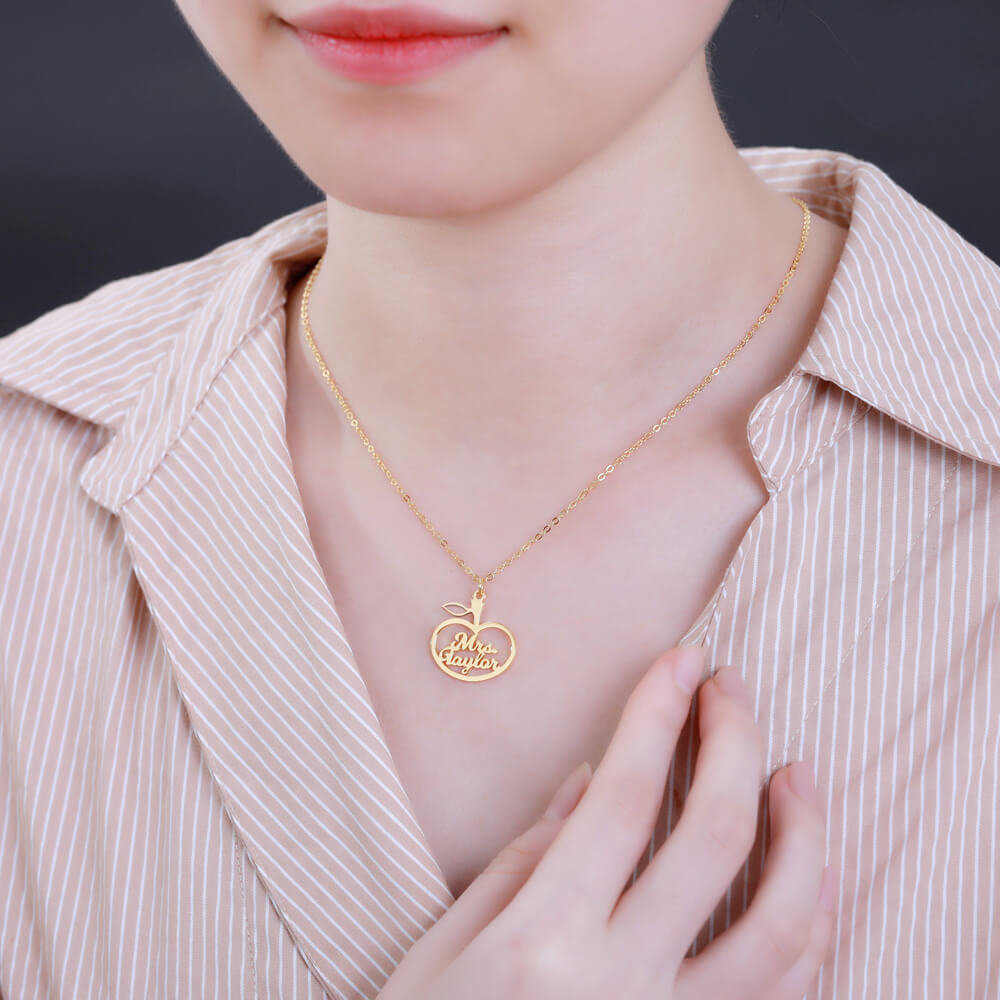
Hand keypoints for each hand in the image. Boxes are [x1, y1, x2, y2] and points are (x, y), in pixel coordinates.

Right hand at [377, 646, 836, 999]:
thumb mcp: (446, 951)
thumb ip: (522, 861)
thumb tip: (587, 783)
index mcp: (546, 940)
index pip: (626, 795)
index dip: (658, 713)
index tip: (680, 658)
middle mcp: (624, 985)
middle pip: (715, 837)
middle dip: (735, 741)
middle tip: (733, 687)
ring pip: (784, 926)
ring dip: (804, 834)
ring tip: (798, 771)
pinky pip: (787, 997)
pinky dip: (814, 929)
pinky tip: (813, 879)